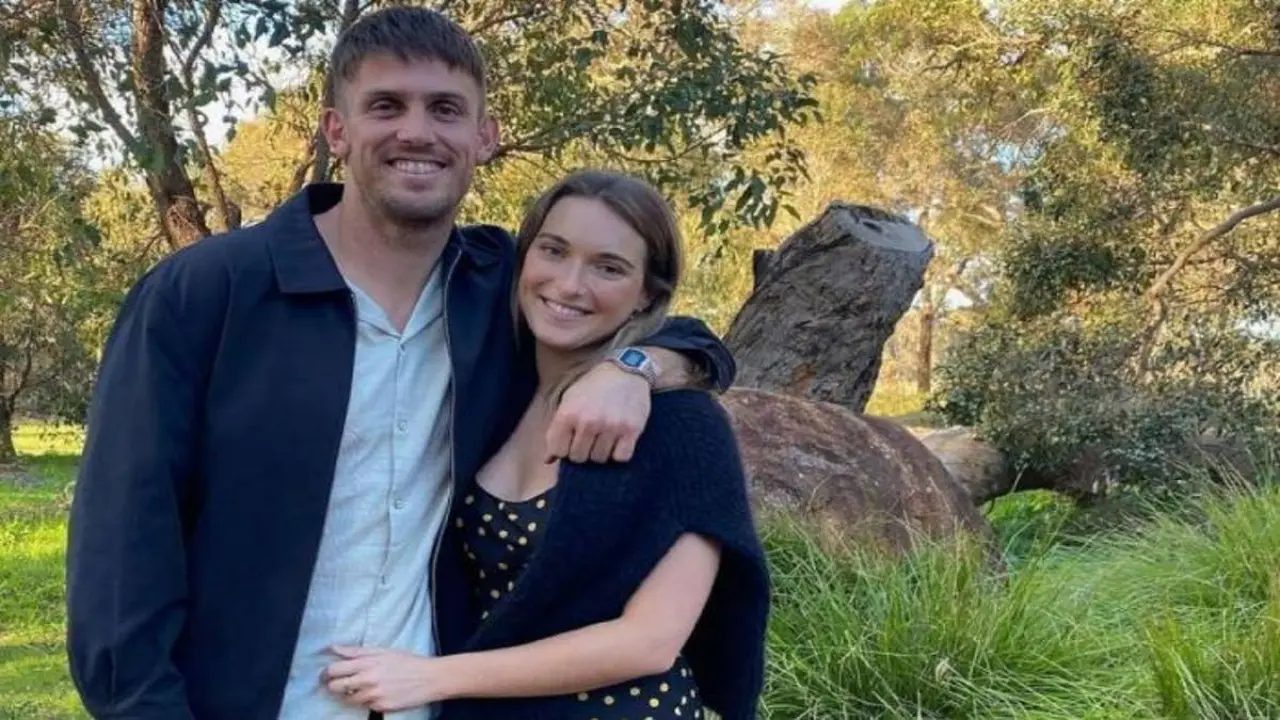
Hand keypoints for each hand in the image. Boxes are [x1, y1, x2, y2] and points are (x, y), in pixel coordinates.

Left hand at [324, 645, 446, 712]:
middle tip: (336, 684)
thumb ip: (356, 651)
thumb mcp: (382, 651)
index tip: (327, 674)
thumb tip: (333, 647)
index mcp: (367, 663)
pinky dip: (365, 701)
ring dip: (349, 695)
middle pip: (336, 687)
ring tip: (359, 689)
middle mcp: (367, 679)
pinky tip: (374, 694)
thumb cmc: (407, 661)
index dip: (326, 673)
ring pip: (348, 700)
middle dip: (332, 686)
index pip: (334, 670)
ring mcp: (373, 695)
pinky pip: (364, 706)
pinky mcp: (380, 707)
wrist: (429, 678)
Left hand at [545, 362, 650, 463]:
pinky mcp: (631, 430)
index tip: (571, 441)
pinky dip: (619, 452)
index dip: (563, 449)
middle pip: (579, 458)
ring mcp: (611, 426)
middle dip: (582, 450)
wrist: (625, 368)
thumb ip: (556, 430)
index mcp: (568, 414)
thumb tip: (548, 460)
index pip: (558, 451)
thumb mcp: (568, 400)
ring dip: (601, 451)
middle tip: (590, 437)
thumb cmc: (593, 387)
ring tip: (604, 435)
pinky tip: (618, 439)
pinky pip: (621, 457)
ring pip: (600, 459)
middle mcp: (588, 422)